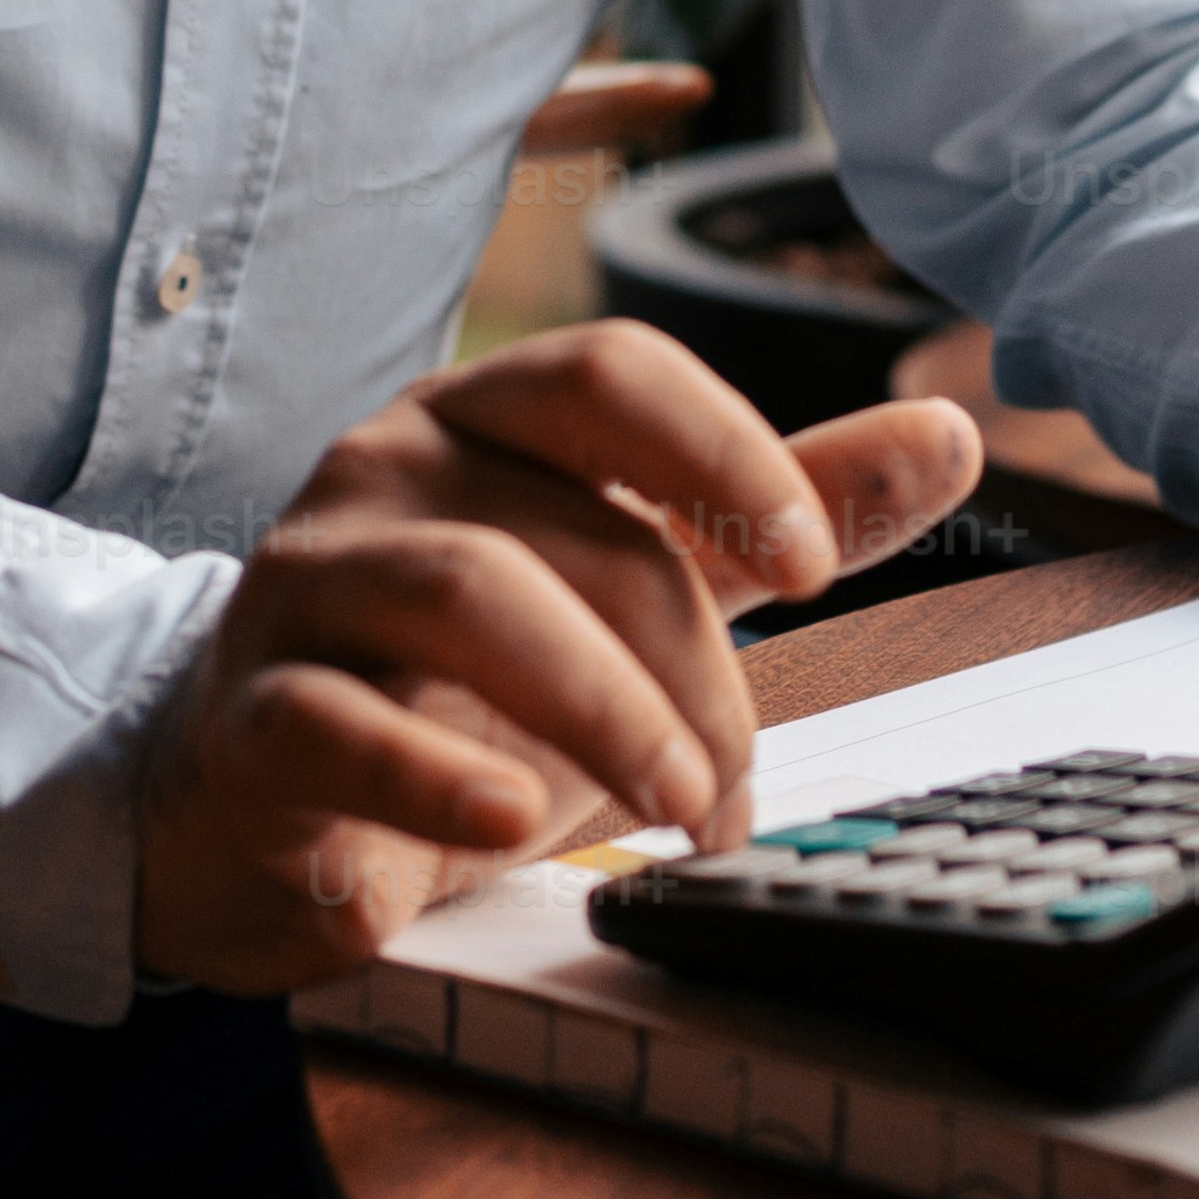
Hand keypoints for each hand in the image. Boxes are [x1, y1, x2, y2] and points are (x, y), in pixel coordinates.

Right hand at [132, 319, 983, 992]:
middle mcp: (387, 470)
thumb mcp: (622, 584)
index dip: (725, 450)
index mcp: (483, 421)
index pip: (609, 372)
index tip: (814, 571)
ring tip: (674, 812)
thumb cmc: (454, 682)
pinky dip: (438, 779)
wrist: (248, 800)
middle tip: (737, 792)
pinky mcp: (250, 713)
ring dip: (603, 710)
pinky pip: (336, 722)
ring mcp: (307, 584)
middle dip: (688, 666)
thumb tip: (950, 433)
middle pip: (571, 522)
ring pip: (468, 593)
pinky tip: (515, 825)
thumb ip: (769, 509)